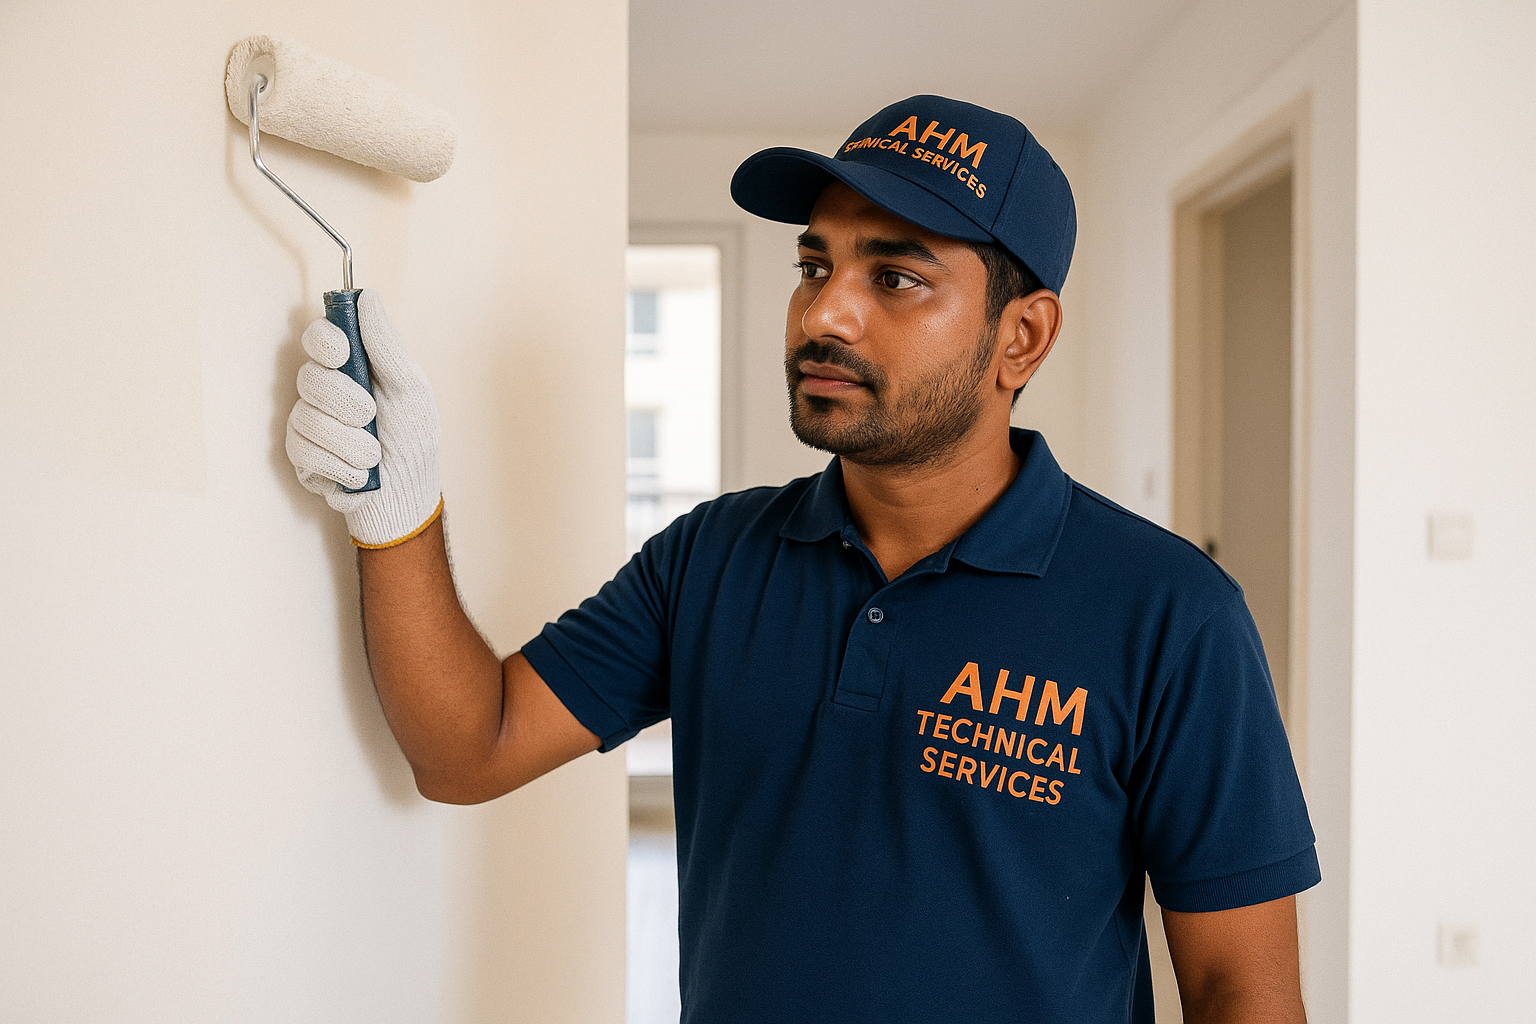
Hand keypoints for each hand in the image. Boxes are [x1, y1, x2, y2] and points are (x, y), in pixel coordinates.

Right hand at [285, 289, 442, 546]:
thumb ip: (387, 346)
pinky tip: (358, 472)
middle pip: (310, 377)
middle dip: (346, 401)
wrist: (406, 493)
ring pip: (307, 417)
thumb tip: (368, 298)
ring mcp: (309, 420)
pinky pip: (303, 449)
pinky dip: (339, 463)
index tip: (341, 354)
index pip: (319, 337)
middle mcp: (325, 389)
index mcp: (352, 367)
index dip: (324, 341)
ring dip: (350, 441)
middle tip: (370, 416)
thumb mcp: (411, 389)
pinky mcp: (301, 453)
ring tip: (373, 454)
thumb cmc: (413, 438)